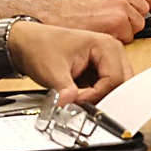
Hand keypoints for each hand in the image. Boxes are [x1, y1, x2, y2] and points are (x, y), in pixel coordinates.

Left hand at [5, 21, 130, 105]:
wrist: (27, 43)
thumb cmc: (40, 47)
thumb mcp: (52, 71)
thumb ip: (64, 90)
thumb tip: (69, 106)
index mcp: (105, 45)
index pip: (115, 79)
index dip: (98, 95)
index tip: (80, 103)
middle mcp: (112, 50)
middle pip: (123, 83)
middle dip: (106, 98)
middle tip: (87, 108)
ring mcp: (108, 60)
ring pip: (118, 87)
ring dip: (103, 98)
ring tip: (83, 103)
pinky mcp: (101, 69)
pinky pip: (108, 88)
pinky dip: (98, 96)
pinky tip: (84, 99)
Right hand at [32, 0, 150, 39]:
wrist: (49, 16)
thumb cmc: (65, 8)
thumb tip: (128, 4)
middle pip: (143, 10)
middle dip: (133, 21)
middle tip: (117, 27)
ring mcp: (119, 5)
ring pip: (138, 24)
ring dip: (126, 32)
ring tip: (106, 30)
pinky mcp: (117, 22)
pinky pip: (129, 36)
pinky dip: (118, 40)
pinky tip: (103, 35)